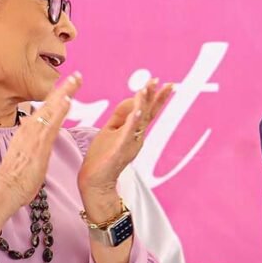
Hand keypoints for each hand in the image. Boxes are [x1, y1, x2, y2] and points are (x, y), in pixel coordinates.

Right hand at [0, 73, 82, 208]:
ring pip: (50, 108)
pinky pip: (51, 122)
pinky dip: (59, 110)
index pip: (44, 110)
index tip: (67, 86)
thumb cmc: (15, 178)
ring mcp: (33, 135)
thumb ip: (32, 146)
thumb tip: (36, 143)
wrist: (5, 190)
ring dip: (63, 93)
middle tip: (77, 75)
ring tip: (75, 80)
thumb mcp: (25, 157)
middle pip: (48, 104)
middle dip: (63, 88)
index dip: (56, 97)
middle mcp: (29, 129)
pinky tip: (67, 100)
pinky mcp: (38, 143)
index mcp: (27, 132)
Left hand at [77, 78, 173, 199]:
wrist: (95, 181)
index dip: (153, 96)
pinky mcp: (120, 149)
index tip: (158, 81)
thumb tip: (131, 98)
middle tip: (166, 83)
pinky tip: (138, 110)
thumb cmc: (102, 157)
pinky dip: (134, 121)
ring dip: (144, 103)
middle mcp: (136, 137)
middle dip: (156, 97)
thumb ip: (121, 114)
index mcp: (133, 131)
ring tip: (148, 88)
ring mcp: (129, 143)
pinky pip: (129, 133)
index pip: (146, 110)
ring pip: (140, 120)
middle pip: (148, 113)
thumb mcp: (111, 130)